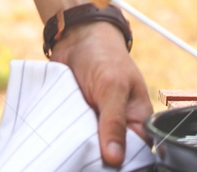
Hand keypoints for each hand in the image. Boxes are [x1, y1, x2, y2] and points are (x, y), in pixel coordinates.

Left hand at [51, 20, 151, 166]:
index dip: (121, 165)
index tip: (103, 167)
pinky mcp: (78, 125)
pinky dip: (66, 145)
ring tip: (68, 153)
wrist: (76, 38)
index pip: (135, 155)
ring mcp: (97, 128)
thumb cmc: (104, 56)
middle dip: (97, 161)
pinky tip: (58, 148)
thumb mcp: (112, 87)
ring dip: (79, 154)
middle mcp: (119, 128)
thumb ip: (114, 122)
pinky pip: (73, 143)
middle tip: (81, 158)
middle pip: (111, 159)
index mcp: (138, 121)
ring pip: (90, 153)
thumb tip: (115, 159)